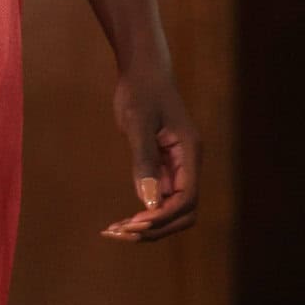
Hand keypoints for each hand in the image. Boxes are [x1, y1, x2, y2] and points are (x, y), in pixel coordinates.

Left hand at [101, 65, 199, 242]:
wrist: (141, 71)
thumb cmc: (141, 91)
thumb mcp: (138, 123)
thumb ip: (144, 161)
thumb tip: (147, 201)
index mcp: (189, 153)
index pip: (187, 199)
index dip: (164, 216)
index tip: (135, 223)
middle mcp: (187, 164)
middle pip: (183, 213)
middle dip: (156, 228)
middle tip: (122, 233)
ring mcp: (176, 168)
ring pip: (170, 211)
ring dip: (148, 226)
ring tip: (115, 232)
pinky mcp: (162, 168)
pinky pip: (156, 201)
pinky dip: (141, 215)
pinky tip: (119, 222)